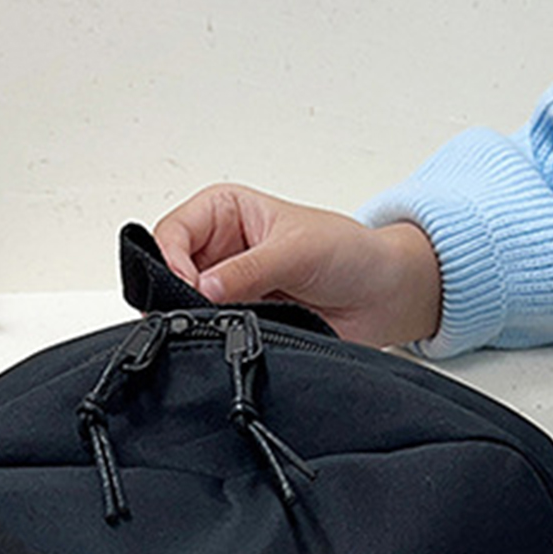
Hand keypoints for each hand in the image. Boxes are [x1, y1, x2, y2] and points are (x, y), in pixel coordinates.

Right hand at [153, 184, 441, 347]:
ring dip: (197, 320)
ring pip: (185, 307)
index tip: (189, 289)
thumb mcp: (297, 250)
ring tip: (219, 327)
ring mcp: (226, 289)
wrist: (383, 295)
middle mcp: (218, 249)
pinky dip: (215, 340)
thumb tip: (204, 289)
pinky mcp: (238, 321)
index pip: (172, 232)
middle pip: (169, 272)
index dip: (171, 261)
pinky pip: (211, 334)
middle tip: (195, 314)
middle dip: (177, 294)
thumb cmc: (349, 253)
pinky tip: (228, 342)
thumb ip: (248, 270)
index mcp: (224, 211)